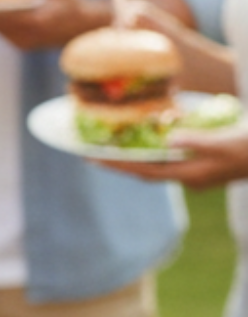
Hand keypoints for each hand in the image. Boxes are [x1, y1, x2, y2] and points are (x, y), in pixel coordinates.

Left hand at [95, 131, 247, 190]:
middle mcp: (190, 178)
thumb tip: (169, 140)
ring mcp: (197, 174)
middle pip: (147, 171)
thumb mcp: (223, 143)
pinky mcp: (203, 166)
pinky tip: (151, 138)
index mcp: (190, 176)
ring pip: (159, 166)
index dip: (118, 165)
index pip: (145, 172)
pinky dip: (157, 150)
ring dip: (138, 157)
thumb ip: (196, 141)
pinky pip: (172, 159)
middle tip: (95, 152)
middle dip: (122, 163)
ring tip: (115, 146)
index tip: (93, 159)